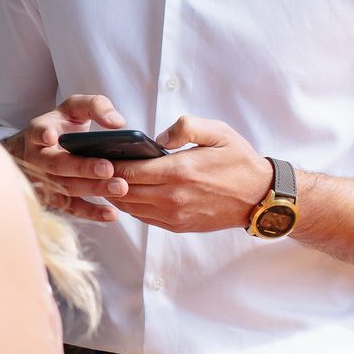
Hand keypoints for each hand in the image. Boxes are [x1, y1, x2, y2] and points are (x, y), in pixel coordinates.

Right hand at [10, 94, 132, 222]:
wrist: (38, 151)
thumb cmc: (61, 126)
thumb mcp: (75, 108)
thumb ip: (96, 106)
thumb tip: (118, 123)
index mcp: (38, 132)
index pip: (37, 132)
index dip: (43, 134)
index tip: (51, 136)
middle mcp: (36, 159)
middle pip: (56, 165)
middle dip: (82, 167)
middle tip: (108, 167)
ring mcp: (42, 182)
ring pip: (65, 188)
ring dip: (92, 189)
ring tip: (119, 187)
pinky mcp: (53, 200)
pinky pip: (71, 208)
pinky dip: (91, 212)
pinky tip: (110, 213)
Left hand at [112, 116, 272, 232]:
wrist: (260, 197)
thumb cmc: (239, 161)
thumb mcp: (218, 132)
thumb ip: (185, 127)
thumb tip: (156, 140)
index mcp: (179, 171)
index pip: (129, 171)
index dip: (108, 164)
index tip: (96, 156)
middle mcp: (173, 197)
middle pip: (123, 191)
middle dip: (105, 180)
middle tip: (92, 168)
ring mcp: (175, 215)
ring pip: (130, 207)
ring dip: (116, 194)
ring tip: (106, 179)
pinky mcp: (178, 226)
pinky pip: (143, 218)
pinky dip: (131, 206)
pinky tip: (129, 192)